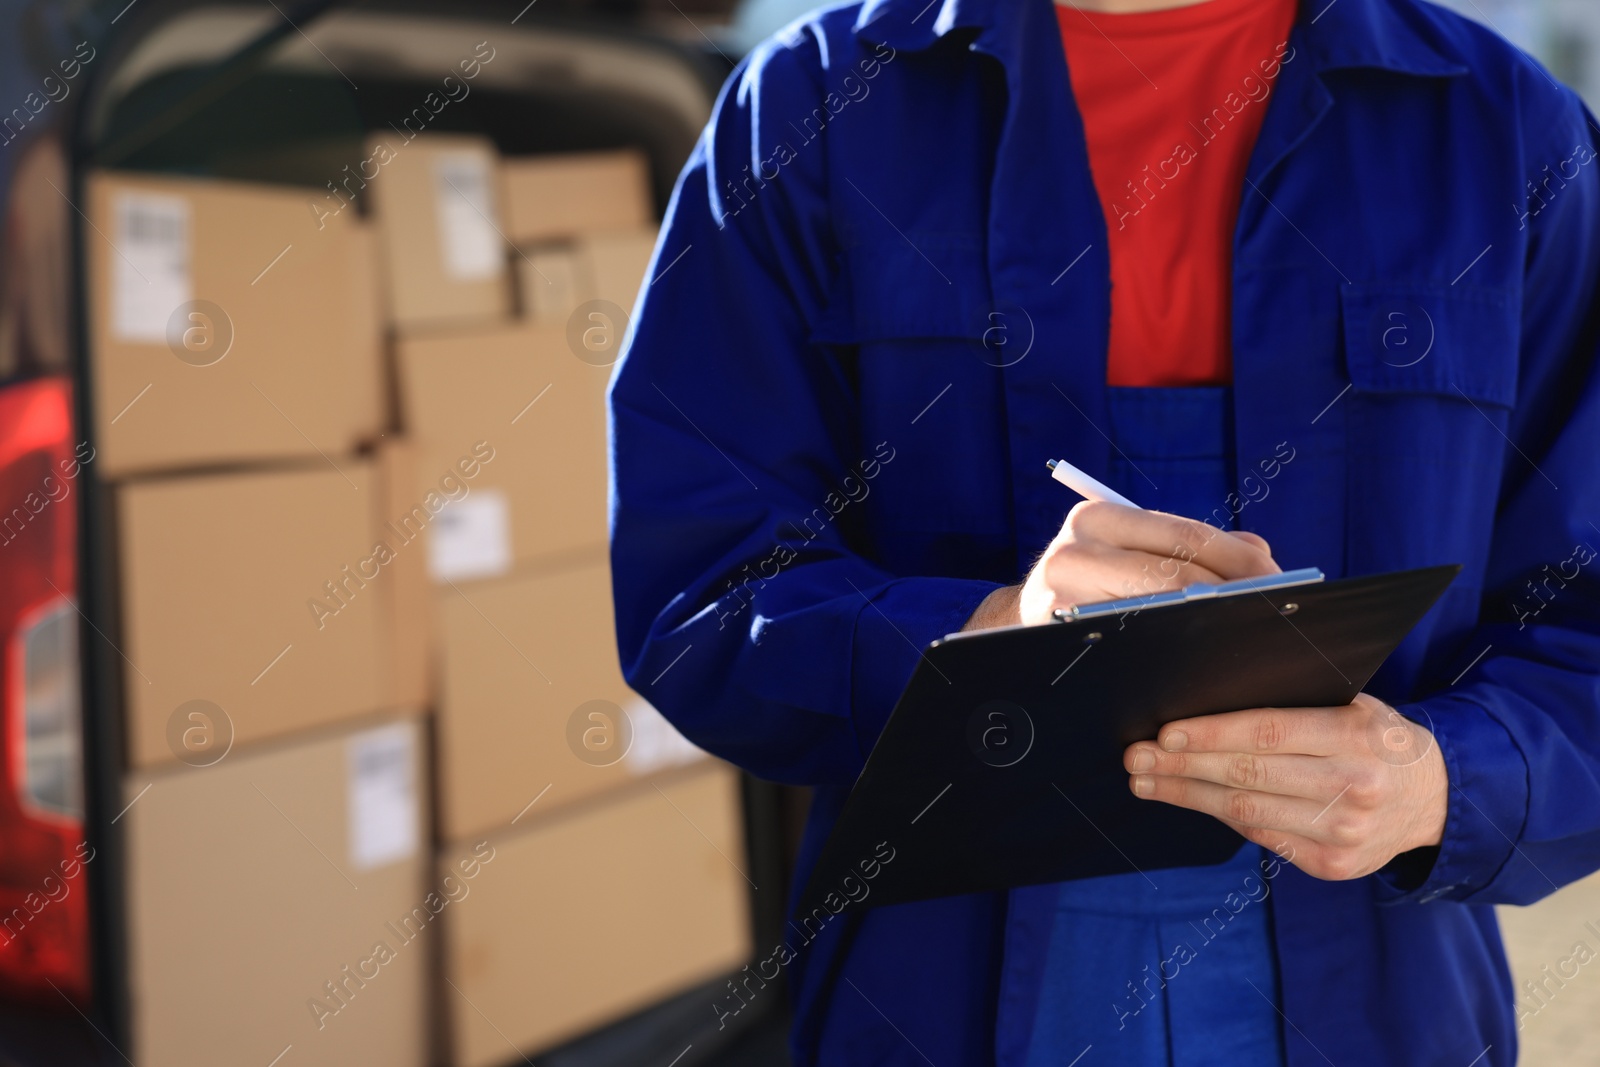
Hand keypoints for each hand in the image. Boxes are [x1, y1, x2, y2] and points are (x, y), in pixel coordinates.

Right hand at [962, 501, 1280, 629]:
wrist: (1024, 621)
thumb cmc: (1095, 586)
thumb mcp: (1134, 553)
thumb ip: (1194, 548)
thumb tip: (1262, 553)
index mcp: (1100, 515)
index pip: (1188, 536)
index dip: (1242, 562)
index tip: (1284, 583)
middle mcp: (1075, 544)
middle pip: (1176, 573)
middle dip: (1235, 596)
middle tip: (1278, 619)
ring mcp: (1062, 589)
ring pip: (1157, 609)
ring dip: (1209, 627)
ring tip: (1250, 639)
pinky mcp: (1060, 631)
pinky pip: (1132, 643)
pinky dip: (1172, 650)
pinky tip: (1204, 661)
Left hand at [1123, 693, 1448, 880]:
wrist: (1436, 799)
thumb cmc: (1378, 739)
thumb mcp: (1354, 707)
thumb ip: (1296, 707)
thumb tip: (1209, 704)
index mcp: (1355, 738)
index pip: (1267, 734)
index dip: (1210, 735)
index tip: (1164, 733)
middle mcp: (1352, 788)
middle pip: (1248, 776)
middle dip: (1183, 766)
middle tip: (1136, 757)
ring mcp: (1342, 833)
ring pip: (1246, 813)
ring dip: (1188, 795)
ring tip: (1146, 781)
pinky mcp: (1332, 865)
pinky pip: (1262, 837)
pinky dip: (1221, 815)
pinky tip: (1191, 799)